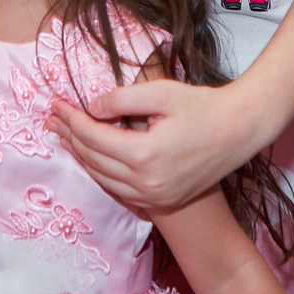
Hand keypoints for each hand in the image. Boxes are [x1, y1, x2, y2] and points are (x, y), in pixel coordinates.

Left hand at [50, 80, 267, 212]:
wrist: (241, 131)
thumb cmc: (204, 107)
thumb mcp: (162, 92)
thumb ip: (122, 99)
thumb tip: (92, 107)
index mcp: (144, 156)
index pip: (94, 137)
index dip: (71, 119)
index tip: (56, 104)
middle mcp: (146, 183)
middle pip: (94, 160)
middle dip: (70, 137)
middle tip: (52, 120)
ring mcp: (155, 196)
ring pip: (104, 179)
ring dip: (82, 157)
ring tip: (64, 138)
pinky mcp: (163, 200)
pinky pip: (120, 189)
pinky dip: (101, 173)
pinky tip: (92, 158)